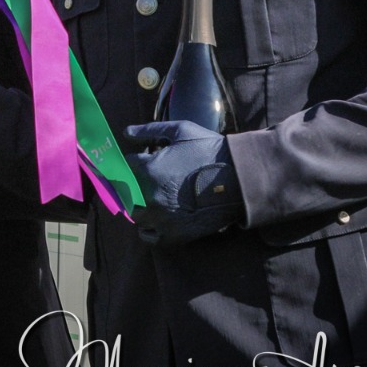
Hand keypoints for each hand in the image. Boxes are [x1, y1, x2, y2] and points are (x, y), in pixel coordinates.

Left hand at [124, 120, 242, 245]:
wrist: (240, 178)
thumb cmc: (209, 150)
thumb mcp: (181, 131)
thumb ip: (150, 130)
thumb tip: (126, 133)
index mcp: (149, 169)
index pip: (125, 167)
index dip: (133, 163)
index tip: (141, 163)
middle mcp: (150, 195)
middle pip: (126, 192)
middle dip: (133, 185)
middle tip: (147, 182)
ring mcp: (160, 217)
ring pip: (136, 214)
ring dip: (140, 206)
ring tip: (154, 200)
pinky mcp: (173, 234)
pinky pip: (148, 237)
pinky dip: (148, 229)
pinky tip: (157, 219)